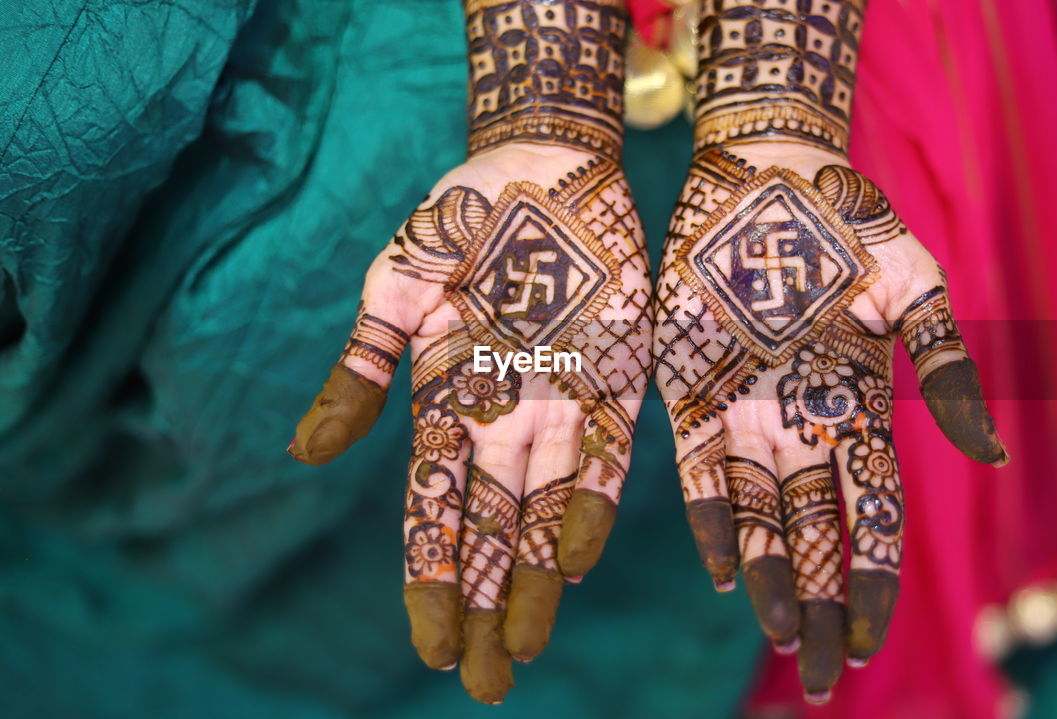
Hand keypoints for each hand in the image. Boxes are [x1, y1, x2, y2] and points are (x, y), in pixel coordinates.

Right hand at [290, 145, 650, 703]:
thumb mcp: (394, 290)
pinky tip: (576, 563)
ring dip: (535, 582)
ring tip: (524, 649)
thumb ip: (362, 372)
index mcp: (443, 403)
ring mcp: (560, 401)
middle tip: (482, 685)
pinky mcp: (616, 376)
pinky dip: (590, 505)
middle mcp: (502, 418)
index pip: (433, 512)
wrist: (541, 162)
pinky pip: (604, 455)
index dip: (431, 580)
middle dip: (485, 607)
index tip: (430, 644)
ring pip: (544, 512)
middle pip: (491, 530)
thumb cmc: (459, 219)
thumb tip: (305, 455)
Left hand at [655, 143, 1005, 700]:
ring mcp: (746, 409)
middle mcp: (802, 422)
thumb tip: (993, 454)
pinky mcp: (691, 388)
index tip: (866, 636)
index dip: (871, 576)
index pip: (873, 512)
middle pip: (817, 532)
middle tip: (821, 675)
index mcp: (859, 404)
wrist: (763, 170)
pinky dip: (712, 518)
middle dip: (821, 604)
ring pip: (761, 515)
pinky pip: (699, 469)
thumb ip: (949, 365)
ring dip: (771, 580)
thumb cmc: (847, 219)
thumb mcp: (912, 287)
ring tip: (779, 640)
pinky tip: (721, 570)